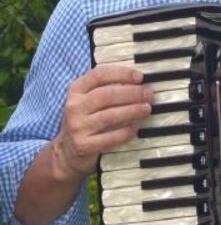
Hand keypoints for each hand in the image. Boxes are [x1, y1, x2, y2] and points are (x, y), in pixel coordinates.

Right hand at [51, 64, 153, 180]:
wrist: (67, 150)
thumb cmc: (86, 119)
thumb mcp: (88, 99)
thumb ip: (107, 87)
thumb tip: (139, 81)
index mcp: (76, 89)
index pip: (100, 74)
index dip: (122, 74)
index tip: (140, 77)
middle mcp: (74, 106)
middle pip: (107, 95)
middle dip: (132, 93)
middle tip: (149, 94)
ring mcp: (77, 126)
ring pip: (110, 115)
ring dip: (133, 111)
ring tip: (147, 108)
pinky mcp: (84, 145)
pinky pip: (112, 137)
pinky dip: (128, 130)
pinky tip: (137, 126)